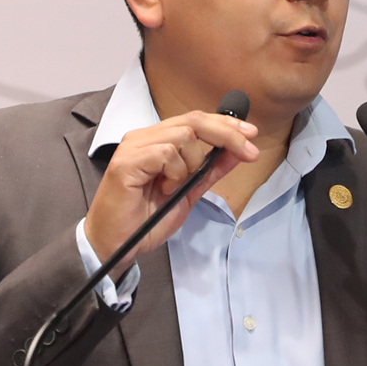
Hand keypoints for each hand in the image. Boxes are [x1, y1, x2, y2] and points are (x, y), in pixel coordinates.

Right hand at [84, 111, 259, 263]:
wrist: (115, 245)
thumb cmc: (145, 220)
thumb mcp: (188, 193)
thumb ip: (209, 171)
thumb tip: (236, 152)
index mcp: (156, 140)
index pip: (195, 120)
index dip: (225, 125)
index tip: (251, 135)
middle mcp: (143, 137)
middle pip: (193, 121)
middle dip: (226, 135)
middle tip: (247, 151)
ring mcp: (133, 147)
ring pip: (182, 136)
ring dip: (192, 164)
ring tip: (176, 186)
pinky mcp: (126, 161)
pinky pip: (166, 153)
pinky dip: (175, 172)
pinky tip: (165, 188)